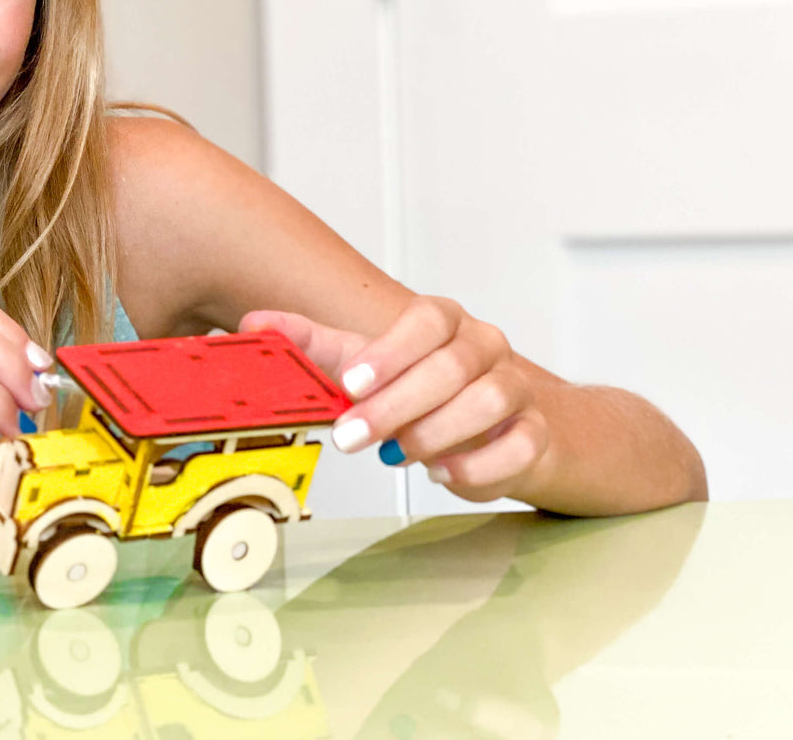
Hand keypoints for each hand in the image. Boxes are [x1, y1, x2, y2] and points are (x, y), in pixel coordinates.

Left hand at [239, 297, 550, 502]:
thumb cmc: (431, 390)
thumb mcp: (370, 366)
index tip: (352, 383)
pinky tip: (443, 474)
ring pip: (488, 401)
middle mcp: (486, 348)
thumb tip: (255, 323)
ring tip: (397, 455)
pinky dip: (478, 466)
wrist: (507, 426)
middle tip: (353, 437)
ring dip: (434, 434)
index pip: (429, 319)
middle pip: (453, 365)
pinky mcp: (537, 434)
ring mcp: (518, 389)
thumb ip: (315, 347)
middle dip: (396, 405)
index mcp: (446, 324)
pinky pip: (519, 446)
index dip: (391, 350)